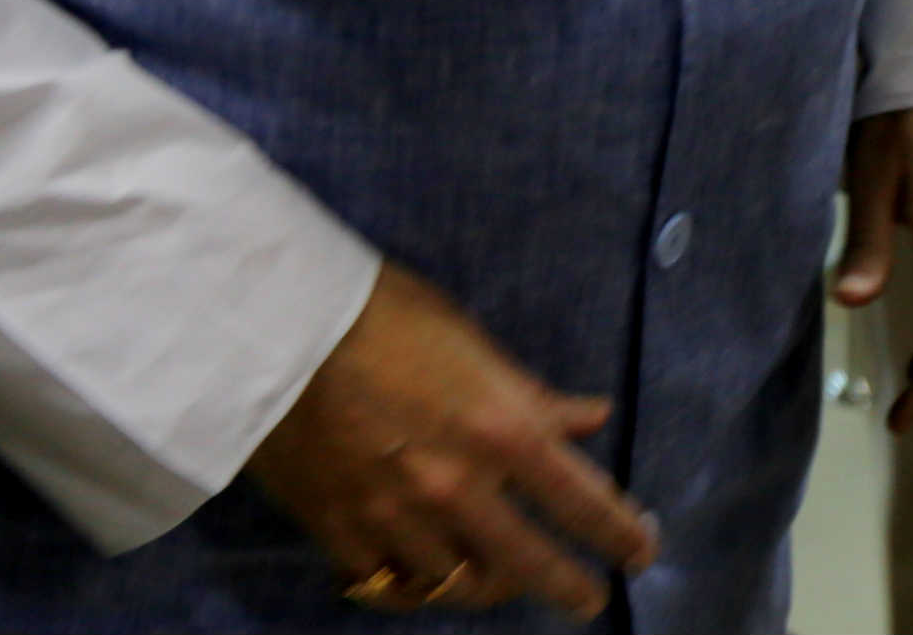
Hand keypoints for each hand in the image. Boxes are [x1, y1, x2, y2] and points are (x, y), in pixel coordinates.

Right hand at [245, 262, 658, 617]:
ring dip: (493, 588)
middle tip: (587, 597)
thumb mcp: (471, 342)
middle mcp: (457, 489)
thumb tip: (591, 418)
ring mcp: (397, 520)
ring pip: (461, 587)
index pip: (583, 502)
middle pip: (530, 565)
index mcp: (501, 430)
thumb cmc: (381, 315)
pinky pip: (389, 589)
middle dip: (570, 588)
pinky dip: (414, 591)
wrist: (272, 331)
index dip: (620, 533)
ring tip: (505, 581)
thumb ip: (532, 395)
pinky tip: (426, 583)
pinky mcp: (342, 535)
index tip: (640, 549)